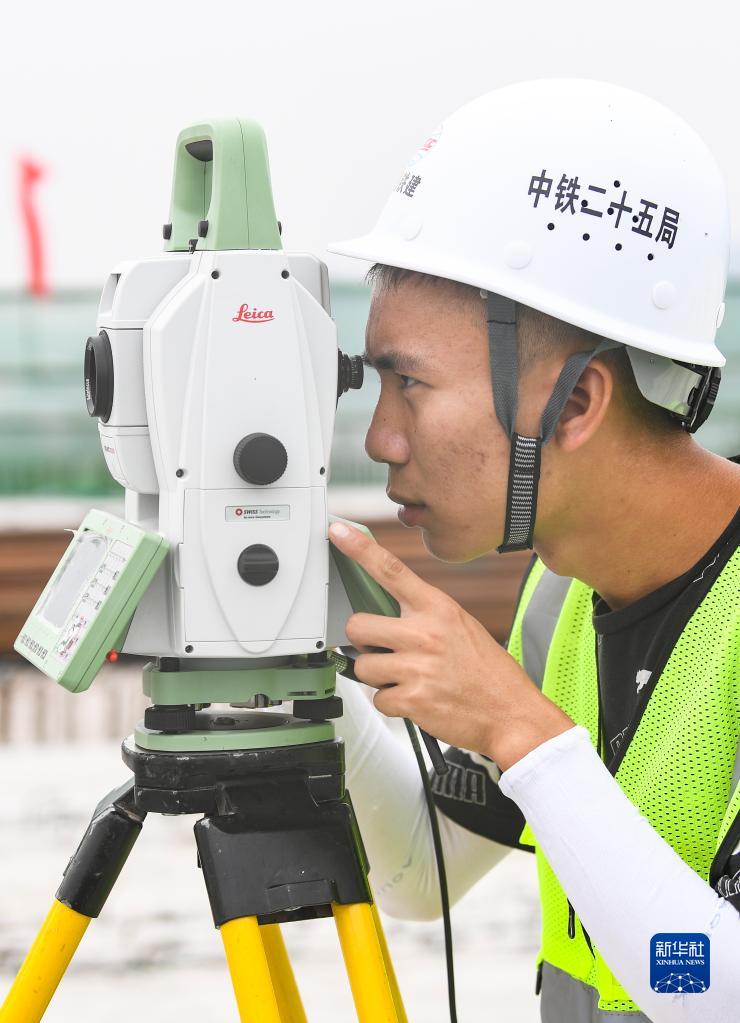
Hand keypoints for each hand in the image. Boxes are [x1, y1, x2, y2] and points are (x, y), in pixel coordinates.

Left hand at [329, 521, 573, 770]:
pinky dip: (393, 703)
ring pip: (363, 666)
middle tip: (383, 649)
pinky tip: (416, 699)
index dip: (360, 549)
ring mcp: (417, 667)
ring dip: (378, 676)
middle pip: (357, 625)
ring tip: (408, 678)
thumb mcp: (460, 626)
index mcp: (438, 609)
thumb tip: (386, 611)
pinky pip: (378, 698)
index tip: (338, 531)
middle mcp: (425, 633)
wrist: (512, 713)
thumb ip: (424, 614)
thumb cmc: (488, 671)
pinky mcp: (413, 699)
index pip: (391, 570)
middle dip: (363, 641)